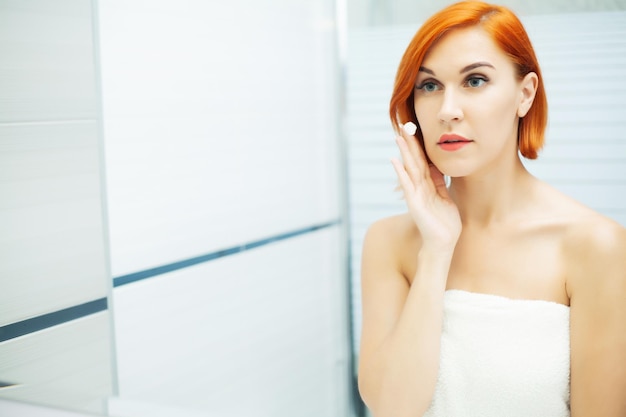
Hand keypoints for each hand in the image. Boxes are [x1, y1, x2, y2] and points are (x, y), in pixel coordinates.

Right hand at [391, 122, 461, 251]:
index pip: (423, 162)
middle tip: (404, 126)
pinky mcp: (414, 203)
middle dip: (410, 144)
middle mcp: (420, 188)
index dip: (419, 147)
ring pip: (410, 169)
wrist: (443, 243)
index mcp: (428, 186)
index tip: (416, 131)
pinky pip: (407, 185)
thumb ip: (440, 183)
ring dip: (404, 153)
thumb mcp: (445, 197)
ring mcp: (415, 195)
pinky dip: (401, 173)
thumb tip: (438, 167)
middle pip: (415, 161)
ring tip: (398, 137)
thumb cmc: (445, 224)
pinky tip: (395, 161)